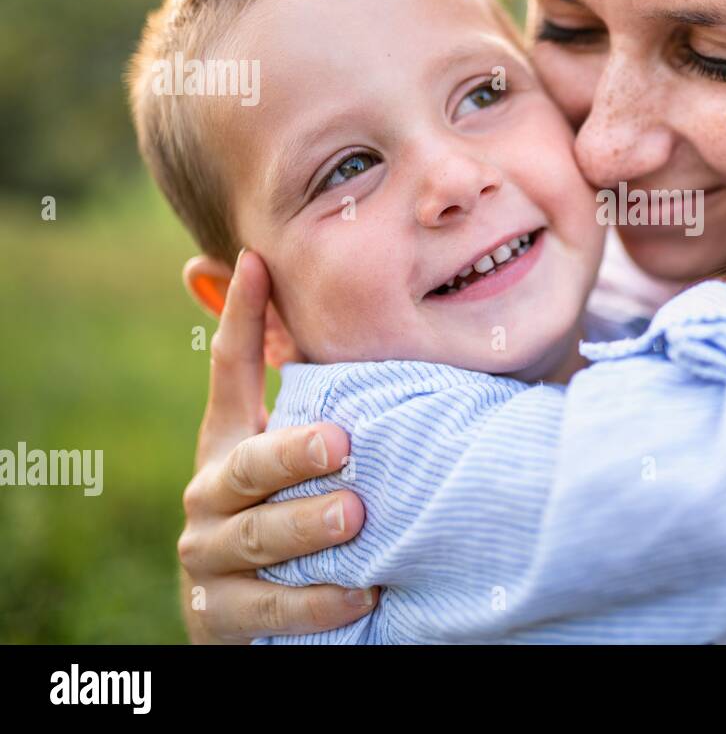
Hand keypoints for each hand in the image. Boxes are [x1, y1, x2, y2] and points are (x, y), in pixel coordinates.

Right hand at [177, 249, 374, 642]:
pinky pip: (275, 609)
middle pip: (247, 467)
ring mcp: (209, 556)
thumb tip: (324, 308)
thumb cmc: (282, 513)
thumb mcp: (284, 455)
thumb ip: (309, 398)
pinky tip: (364, 590)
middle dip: (292, 453)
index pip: (227, 371)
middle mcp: (209, 494)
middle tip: (342, 444)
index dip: (240, 317)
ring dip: (308, 526)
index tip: (258, 262)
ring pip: (260, 539)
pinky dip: (320, 600)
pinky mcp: (222, 615)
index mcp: (226, 443)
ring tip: (356, 516)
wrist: (236, 614)